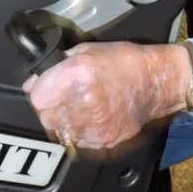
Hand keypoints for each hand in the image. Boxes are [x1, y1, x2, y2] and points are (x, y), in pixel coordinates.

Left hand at [24, 42, 191, 151]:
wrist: (157, 82)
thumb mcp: (88, 51)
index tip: (47, 89)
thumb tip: (35, 81)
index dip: (41, 91)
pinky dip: (80, 131)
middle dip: (50, 107)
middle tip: (64, 98)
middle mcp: (81, 101)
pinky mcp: (102, 139)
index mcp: (76, 74)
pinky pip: (77, 141)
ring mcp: (92, 124)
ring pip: (58, 131)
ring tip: (79, 108)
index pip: (37, 96)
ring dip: (64, 121)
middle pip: (45, 116)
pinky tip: (91, 118)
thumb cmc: (126, 62)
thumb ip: (59, 66)